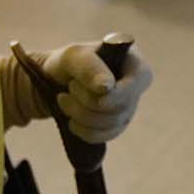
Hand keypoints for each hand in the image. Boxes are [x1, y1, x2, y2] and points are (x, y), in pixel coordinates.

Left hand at [0, 40, 153, 141]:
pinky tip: (72, 120)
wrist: (57, 78)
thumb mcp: (74, 56)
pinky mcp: (116, 125)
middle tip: (69, 87)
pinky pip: (104, 136)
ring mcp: (128, 108)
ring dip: (81, 115)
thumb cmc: (70, 61)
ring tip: (64, 99)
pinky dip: (84, 131)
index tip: (90, 95)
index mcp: (135, 65)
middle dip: (87, 103)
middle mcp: (136, 88)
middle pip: (120, 108)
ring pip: (110, 124)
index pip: (136, 84)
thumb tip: (107, 88)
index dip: (115, 95)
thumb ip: (90, 67)